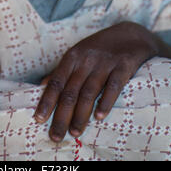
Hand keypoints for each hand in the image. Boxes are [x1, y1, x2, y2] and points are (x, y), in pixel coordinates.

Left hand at [34, 22, 157, 141]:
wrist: (131, 34)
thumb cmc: (99, 48)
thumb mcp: (78, 54)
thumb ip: (62, 71)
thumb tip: (41, 86)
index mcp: (72, 57)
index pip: (56, 82)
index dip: (47, 101)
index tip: (38, 119)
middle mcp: (86, 60)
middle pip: (71, 91)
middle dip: (62, 116)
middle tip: (56, 136)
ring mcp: (105, 63)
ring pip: (89, 91)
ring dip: (81, 114)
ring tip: (75, 132)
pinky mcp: (123, 65)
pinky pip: (114, 86)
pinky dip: (106, 102)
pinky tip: (100, 117)